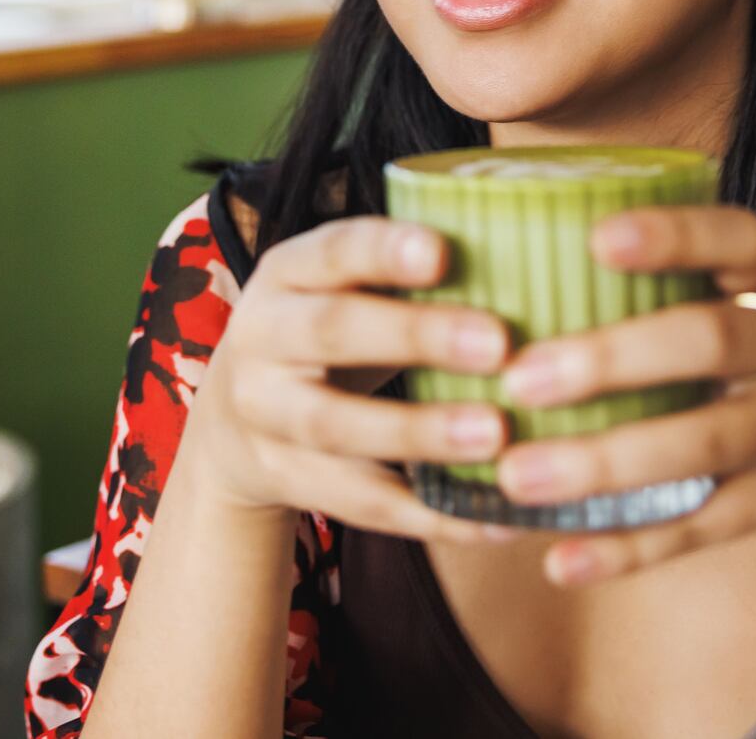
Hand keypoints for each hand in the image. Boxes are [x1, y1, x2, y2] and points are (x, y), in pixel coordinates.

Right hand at [186, 216, 515, 544]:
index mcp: (288, 272)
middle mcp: (263, 337)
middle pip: (332, 331)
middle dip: (415, 336)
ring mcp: (265, 415)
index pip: (331, 250)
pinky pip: (359, 503)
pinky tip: (495, 516)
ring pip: (338, 427)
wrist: (235, 420)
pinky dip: (430, 513)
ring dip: (419, 433)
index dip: (383, 251)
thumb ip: (410, 269)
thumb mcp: (345, 287)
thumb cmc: (331, 332)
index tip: (443, 252)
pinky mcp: (285, 480)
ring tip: (495, 436)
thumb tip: (520, 239)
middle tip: (497, 343)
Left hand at [491, 205, 755, 585]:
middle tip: (522, 376)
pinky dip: (632, 546)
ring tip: (517, 476)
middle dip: (616, 357)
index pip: (740, 240)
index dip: (674, 235)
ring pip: (707, 445)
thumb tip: (538, 248)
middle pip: (716, 343)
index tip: (598, 238)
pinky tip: (562, 559)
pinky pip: (707, 524)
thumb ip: (693, 274)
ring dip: (607, 463)